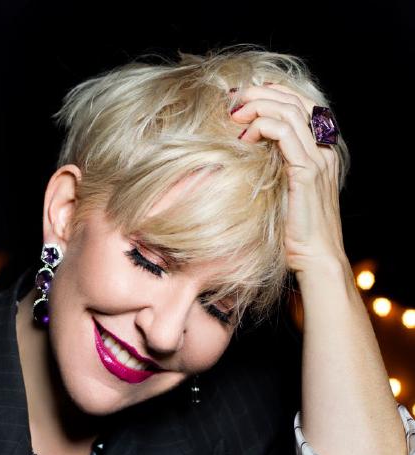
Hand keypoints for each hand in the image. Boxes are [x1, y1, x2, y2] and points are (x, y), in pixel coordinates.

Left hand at [229, 84, 347, 273]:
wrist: (315, 258)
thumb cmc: (295, 232)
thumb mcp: (282, 192)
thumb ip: (273, 168)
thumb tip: (244, 152)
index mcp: (320, 151)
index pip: (300, 105)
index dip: (271, 94)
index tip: (241, 99)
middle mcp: (324, 150)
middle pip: (294, 101)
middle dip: (260, 94)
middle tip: (232, 101)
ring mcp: (319, 159)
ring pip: (289, 112)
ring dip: (257, 107)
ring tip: (234, 115)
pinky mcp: (308, 172)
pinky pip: (285, 134)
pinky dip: (262, 127)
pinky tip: (245, 138)